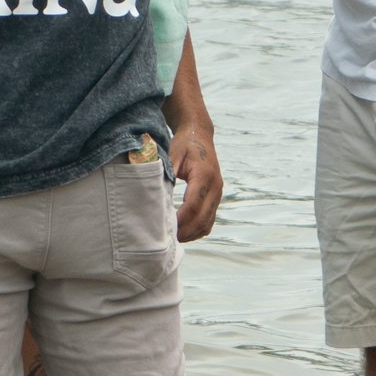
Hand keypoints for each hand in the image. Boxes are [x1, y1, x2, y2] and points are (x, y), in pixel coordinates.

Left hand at [170, 120, 222, 242]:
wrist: (199, 134)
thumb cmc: (185, 144)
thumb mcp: (173, 154)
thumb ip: (167, 173)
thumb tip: (157, 195)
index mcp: (204, 175)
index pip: (193, 205)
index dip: (180, 220)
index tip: (166, 229)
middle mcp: (215, 186)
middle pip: (202, 218)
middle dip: (186, 232)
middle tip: (167, 241)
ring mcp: (218, 193)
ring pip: (208, 222)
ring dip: (192, 234)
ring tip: (174, 239)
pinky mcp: (216, 197)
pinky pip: (210, 220)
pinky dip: (198, 229)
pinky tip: (183, 232)